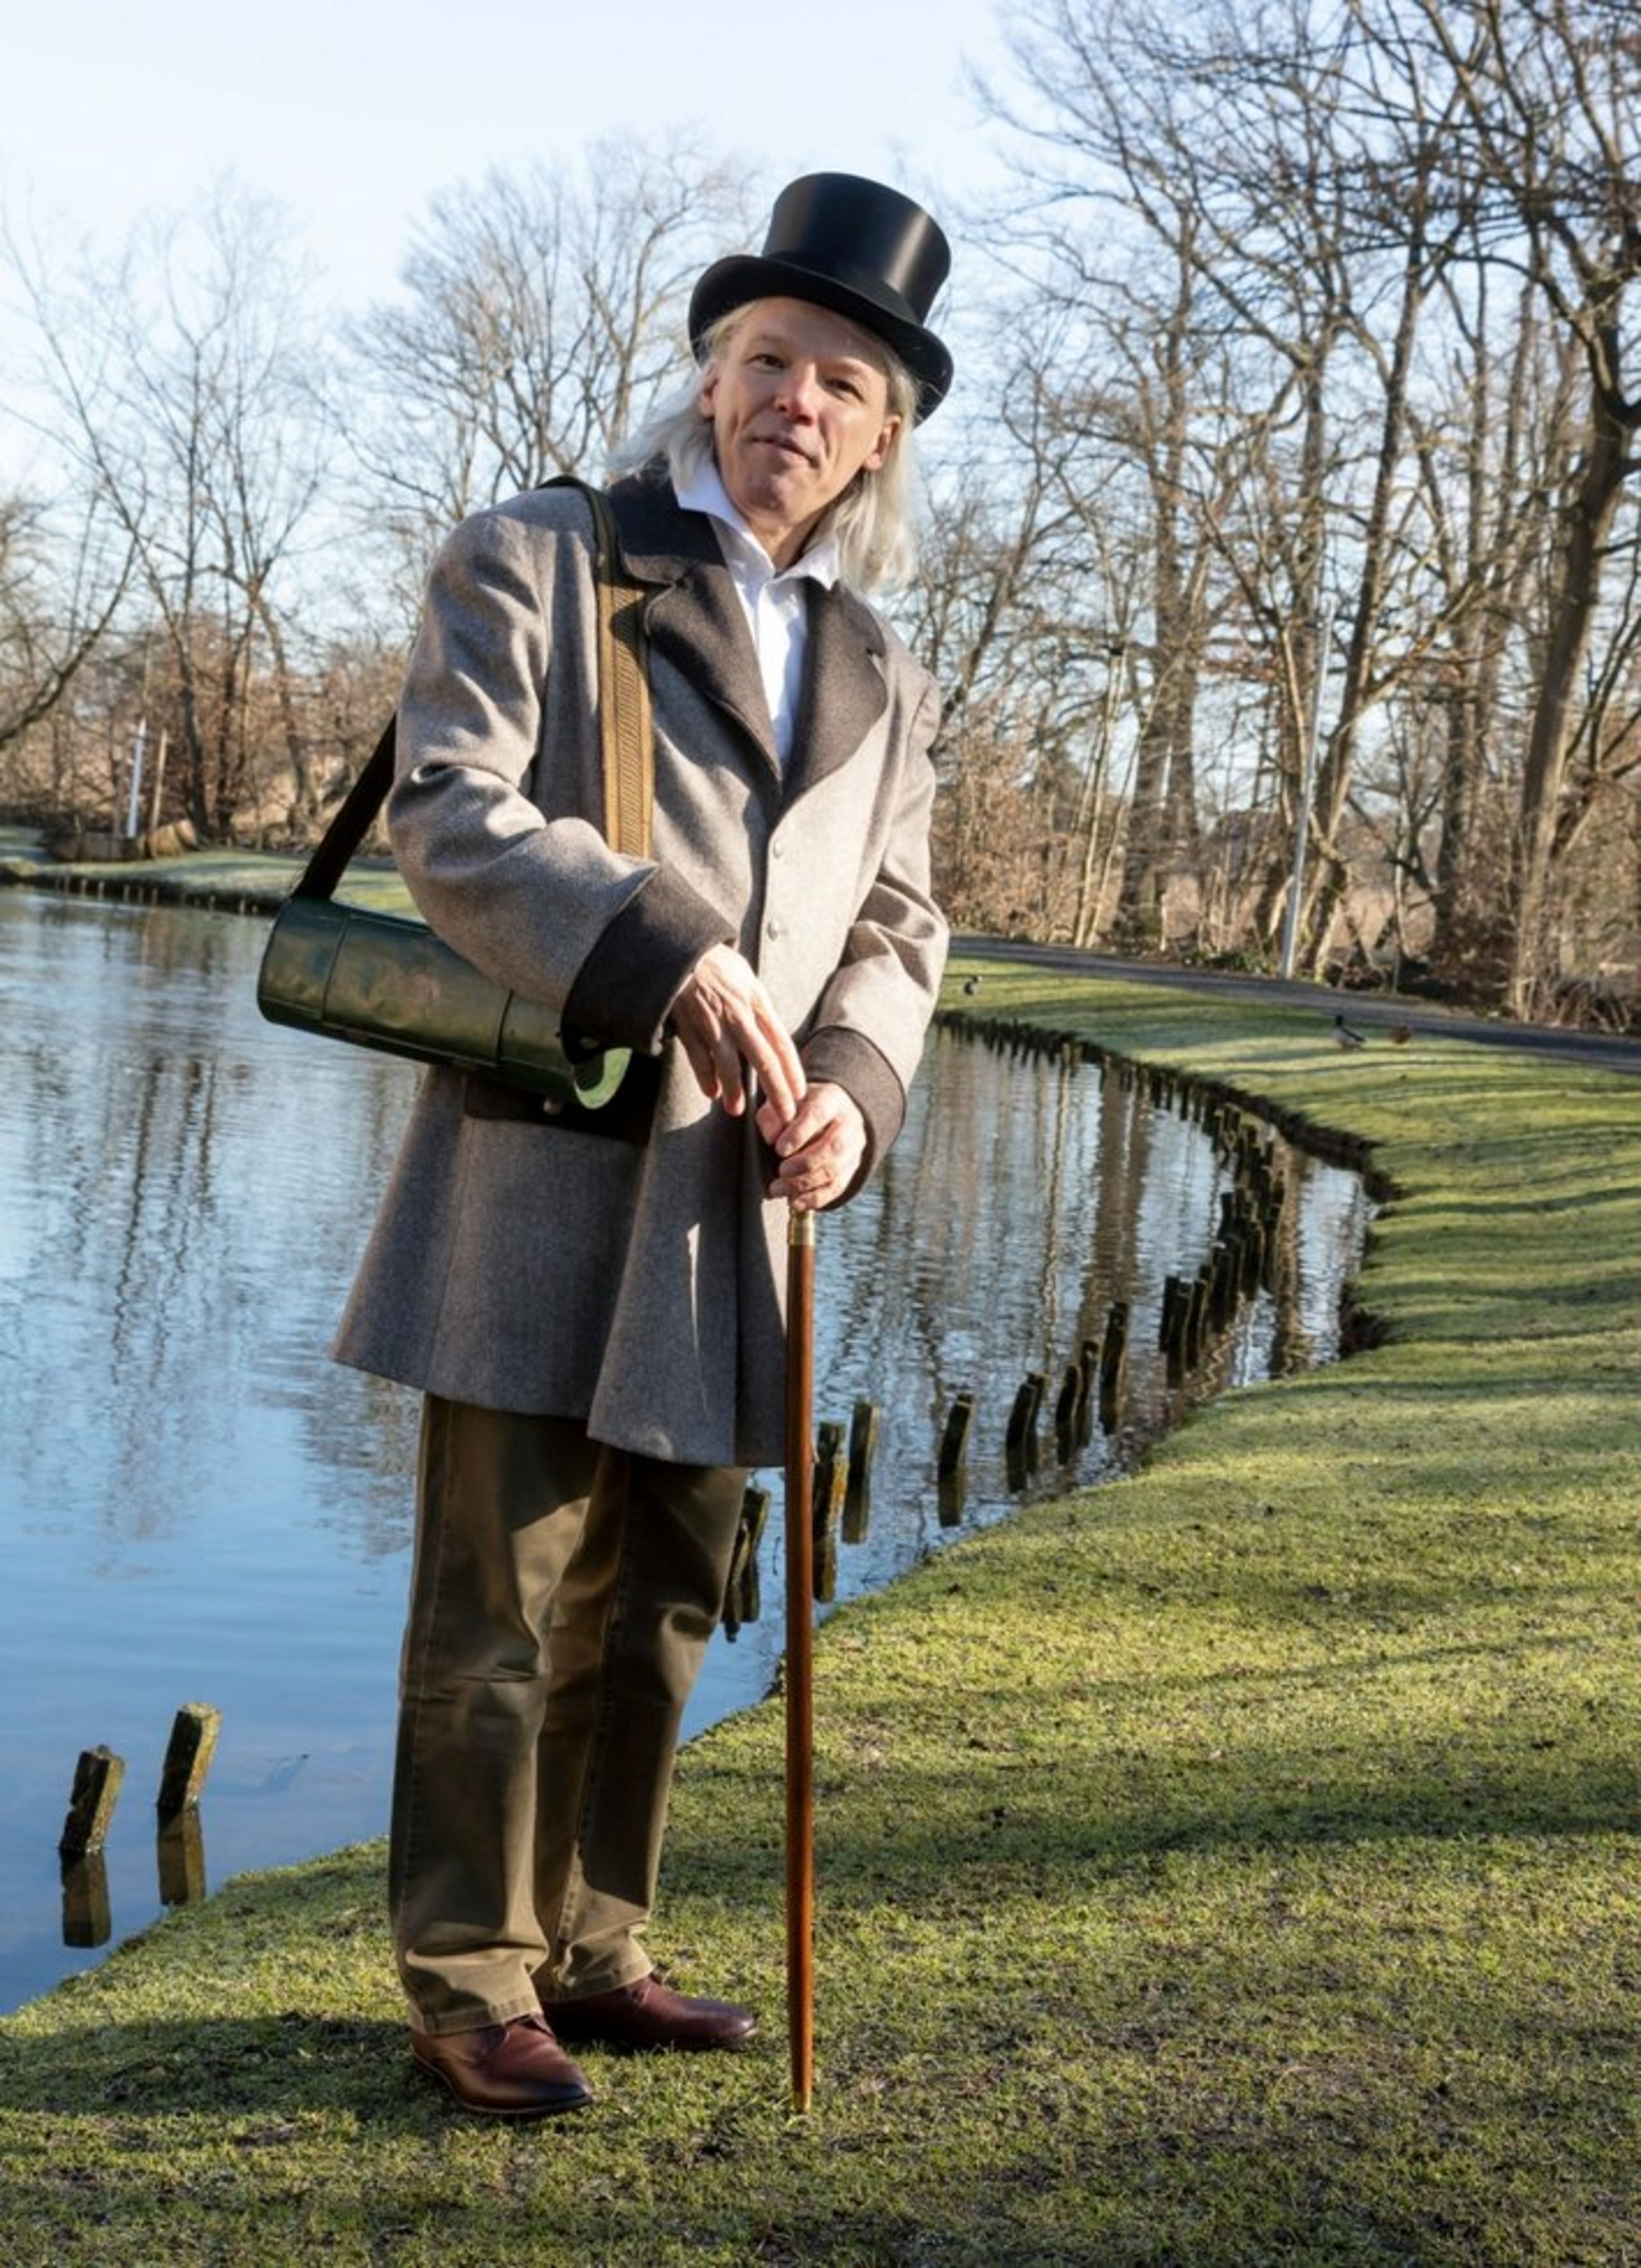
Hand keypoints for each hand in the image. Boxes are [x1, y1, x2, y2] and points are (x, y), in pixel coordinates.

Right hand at [670, 942, 805, 1121]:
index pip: (782, 1044)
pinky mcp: (688, 1025)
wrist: (683, 951)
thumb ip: (760, 1008)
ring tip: (737, 1110)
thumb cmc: (718, 965)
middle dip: (776, 1092)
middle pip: (764, 1059)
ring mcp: (713, 1021)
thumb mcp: (748, 980)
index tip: (800, 1094)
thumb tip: (771, 1034)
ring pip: (728, 1063)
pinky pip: (698, 1057)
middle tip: (784, 1116)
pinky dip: (705, 1077)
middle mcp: (739, 1014)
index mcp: (758, 1003)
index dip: (793, 1072)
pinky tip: (711, 1093)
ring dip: (734, 1090)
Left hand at [759, 1081, 866, 1211]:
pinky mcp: (852, 1167)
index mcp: (831, 1099)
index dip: (799, 1133)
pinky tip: (795, 1202)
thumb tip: (772, 1138)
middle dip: (804, 1163)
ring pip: (835, 1170)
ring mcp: (855, 1146)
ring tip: (779, 1190)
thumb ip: (772, 1116)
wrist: (829, 1113)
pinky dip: (815, 1198)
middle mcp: (849, 1122)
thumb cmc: (798, 1108)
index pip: (818, 1114)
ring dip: (805, 1185)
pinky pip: (837, 1187)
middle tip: (780, 1173)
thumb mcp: (782, 1103)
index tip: (778, 1149)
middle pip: (833, 1146)